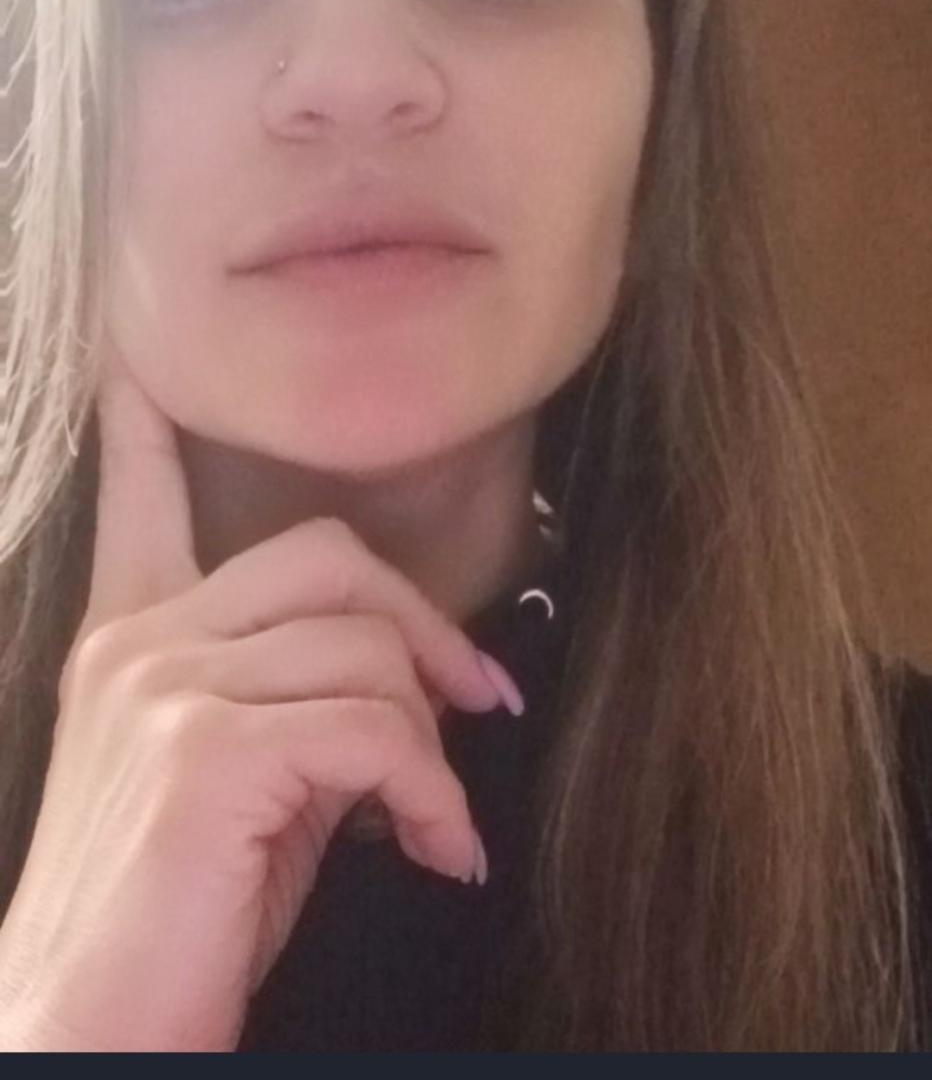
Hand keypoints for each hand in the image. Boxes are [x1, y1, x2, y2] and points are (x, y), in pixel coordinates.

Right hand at [0, 338, 513, 1050]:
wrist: (88, 1032)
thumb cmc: (175, 917)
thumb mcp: (238, 786)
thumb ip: (294, 704)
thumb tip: (406, 686)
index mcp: (131, 641)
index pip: (140, 502)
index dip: (144, 433)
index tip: (139, 368)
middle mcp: (142, 644)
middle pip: (327, 556)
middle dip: (424, 623)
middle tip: (477, 698)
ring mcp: (168, 687)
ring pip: (366, 647)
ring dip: (433, 738)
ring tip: (438, 818)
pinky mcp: (209, 752)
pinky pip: (375, 729)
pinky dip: (432, 791)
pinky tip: (437, 848)